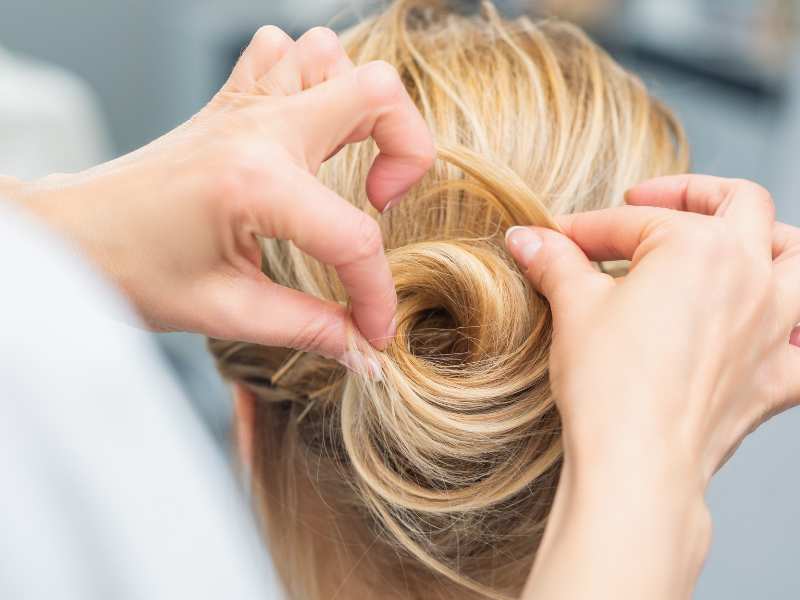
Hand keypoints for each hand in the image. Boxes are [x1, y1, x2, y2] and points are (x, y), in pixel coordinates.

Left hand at [2, 26, 433, 370]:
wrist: (70, 235)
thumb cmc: (130, 270)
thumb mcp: (223, 311)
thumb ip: (307, 328)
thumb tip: (363, 351)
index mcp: (256, 182)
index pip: (354, 237)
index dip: (377, 294)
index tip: (373, 332)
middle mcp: (257, 128)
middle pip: (377, 94)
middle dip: (410, 152)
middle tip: (380, 203)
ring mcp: (243, 105)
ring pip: (332, 55)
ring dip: (358, 104)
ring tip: (345, 159)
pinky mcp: (231, 101)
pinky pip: (285, 52)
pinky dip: (311, 79)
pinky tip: (304, 130)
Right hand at [507, 175, 799, 598]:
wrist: (638, 464)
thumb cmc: (609, 385)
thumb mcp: (573, 309)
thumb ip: (555, 262)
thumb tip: (526, 238)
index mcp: (698, 247)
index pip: (633, 223)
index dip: (586, 229)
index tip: (557, 241)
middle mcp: (750, 276)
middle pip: (741, 204)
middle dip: (693, 193)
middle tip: (650, 203)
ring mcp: (774, 326)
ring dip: (771, 241)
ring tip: (736, 242)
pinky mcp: (778, 376)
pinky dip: (794, 332)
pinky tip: (772, 332)